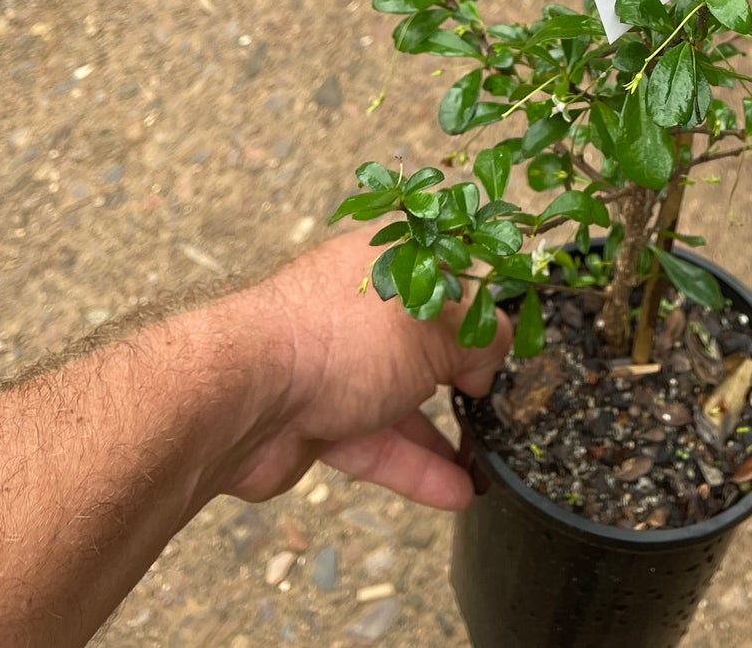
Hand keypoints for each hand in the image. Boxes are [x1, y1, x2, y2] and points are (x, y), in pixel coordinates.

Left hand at [215, 229, 509, 511]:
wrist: (245, 396)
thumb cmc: (338, 337)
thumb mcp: (437, 328)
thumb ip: (479, 338)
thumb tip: (489, 357)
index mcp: (385, 261)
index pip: (442, 273)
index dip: (477, 304)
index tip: (506, 337)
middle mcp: (358, 308)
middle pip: (420, 340)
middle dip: (459, 375)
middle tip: (494, 404)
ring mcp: (334, 365)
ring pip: (398, 398)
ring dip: (441, 434)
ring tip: (483, 464)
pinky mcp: (316, 420)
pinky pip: (374, 443)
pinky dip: (413, 466)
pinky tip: (453, 490)